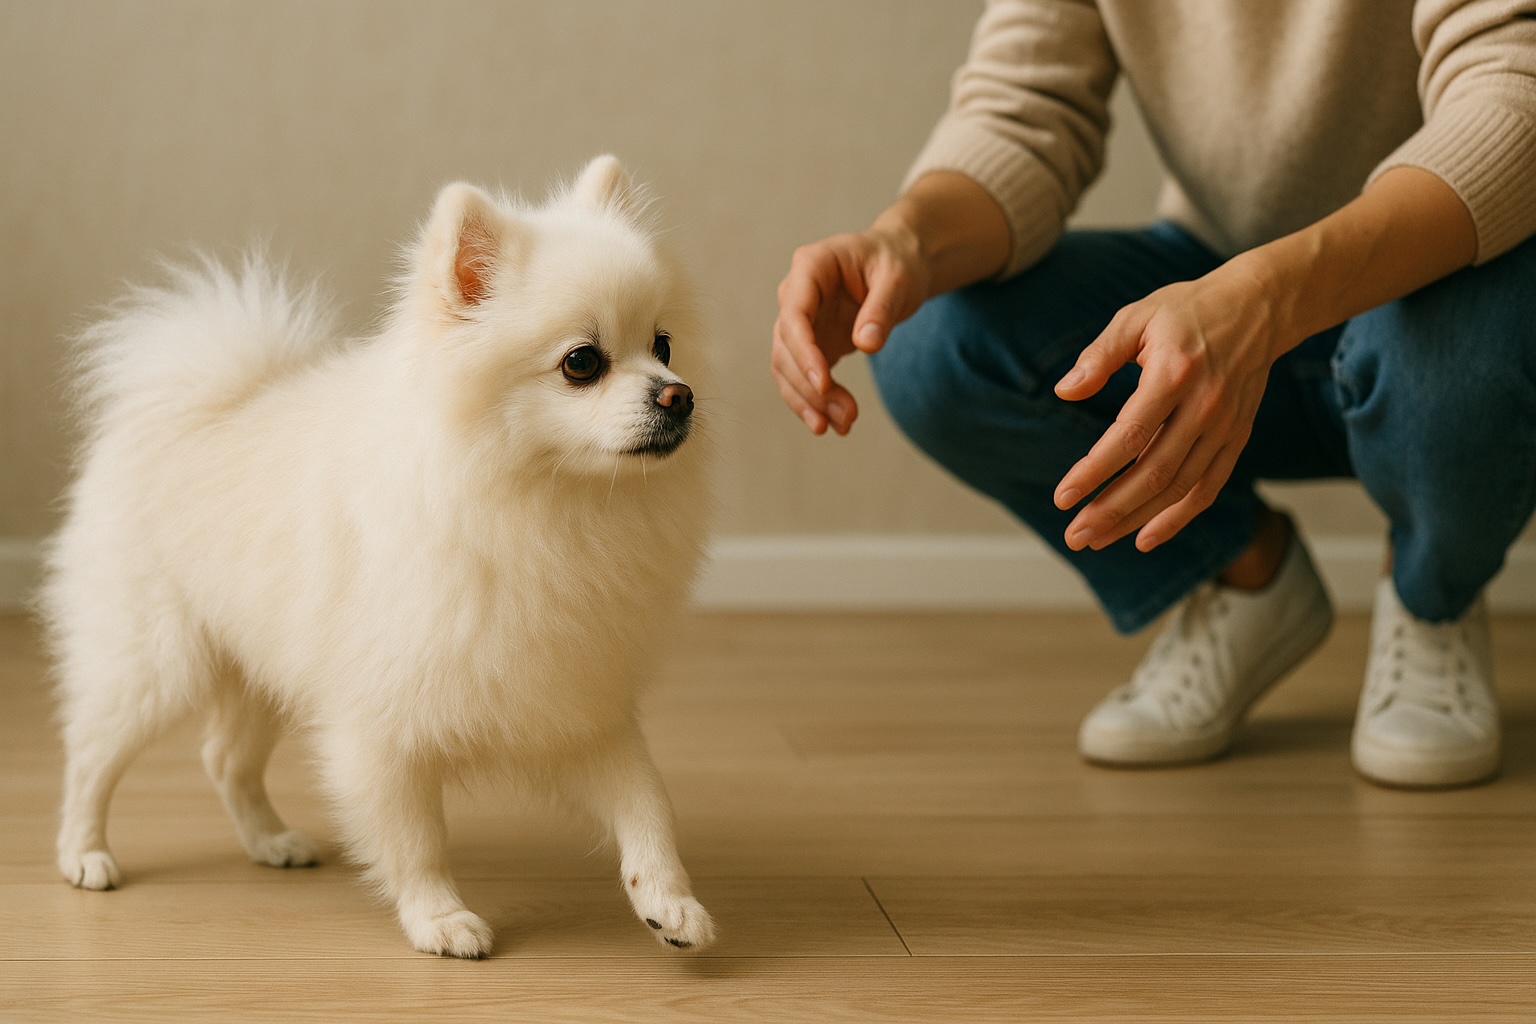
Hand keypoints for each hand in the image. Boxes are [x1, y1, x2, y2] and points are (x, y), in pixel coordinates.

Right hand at [771, 227, 929, 434]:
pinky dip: (813, 402)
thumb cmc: (897, 261)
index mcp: (811, 267)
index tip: (824, 384)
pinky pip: (800, 377)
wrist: (899, 263)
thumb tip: (865, 344)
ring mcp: (800, 321)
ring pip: (787, 368)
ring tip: (843, 425)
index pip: (794, 315)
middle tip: (846, 416)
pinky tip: (832, 424)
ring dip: (809, 401)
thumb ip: (881, 308)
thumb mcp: (897, 279)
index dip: (804, 353)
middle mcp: (796, 294)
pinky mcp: (810, 343)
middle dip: (811, 387)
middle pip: (785, 348)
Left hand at [1052, 258, 1289, 552]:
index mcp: (1174, 375)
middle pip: (1154, 473)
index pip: (1129, 436)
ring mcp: (1225, 427)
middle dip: (1111, 510)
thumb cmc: (1187, 311)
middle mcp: (1204, 407)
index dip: (1094, 471)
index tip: (1063, 497)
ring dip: (1137, 519)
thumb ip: (1099, 355)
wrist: (1258, 307)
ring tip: (1097, 539)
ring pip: (1179, 487)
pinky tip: (1145, 537)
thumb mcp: (1136, 317)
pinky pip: (1208, 488)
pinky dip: (1179, 518)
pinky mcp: (1237, 438)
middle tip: (1075, 535)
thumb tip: (1064, 391)